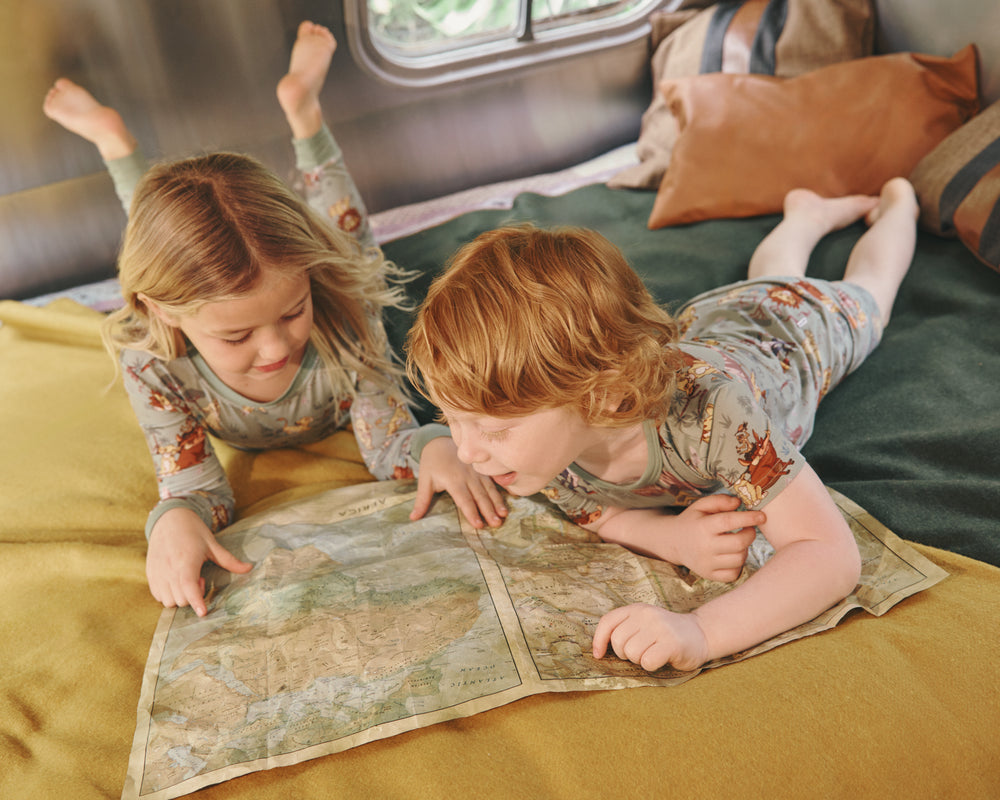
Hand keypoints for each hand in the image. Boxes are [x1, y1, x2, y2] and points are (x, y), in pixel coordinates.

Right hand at [146, 507, 252, 616]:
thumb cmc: (193, 531)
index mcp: (186, 561)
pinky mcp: (150, 574)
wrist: (169, 518)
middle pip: (180, 599)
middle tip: (200, 578)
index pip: (188, 587)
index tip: (203, 612)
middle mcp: (169, 569)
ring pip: (168, 600)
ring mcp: (157, 572)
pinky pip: (158, 595)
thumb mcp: (212, 544)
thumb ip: (229, 560)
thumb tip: (249, 569)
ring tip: (187, 578)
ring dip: (180, 597)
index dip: (196, 602)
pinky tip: (177, 581)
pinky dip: (168, 594)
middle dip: (193, 596)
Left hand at [411, 436, 507, 527]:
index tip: (478, 525)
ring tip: (503, 515)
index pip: (463, 499)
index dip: (471, 512)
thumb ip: (422, 500)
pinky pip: (492, 482)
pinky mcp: (482, 470)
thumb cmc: (431, 463)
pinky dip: (499, 493)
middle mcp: (467, 476)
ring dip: (497, 503)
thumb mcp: (424, 480)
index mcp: (452, 479)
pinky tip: (506, 503)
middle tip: (496, 524)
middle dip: (488, 510)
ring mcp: (476, 472)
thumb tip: (413, 518)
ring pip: (488, 489)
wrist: (440, 441)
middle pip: (479, 496)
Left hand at [592, 603, 708, 671]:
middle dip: (626, 653)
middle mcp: (646, 614)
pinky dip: (651, 666)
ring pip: (632, 653)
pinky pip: (647, 662)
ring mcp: (659, 627)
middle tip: (642, 651)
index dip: (599, 640)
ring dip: (640, 660)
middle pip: (618, 642)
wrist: (700, 634)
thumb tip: (598, 650)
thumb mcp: (643, 623)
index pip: (608, 622)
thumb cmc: (665, 634)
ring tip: (652, 653)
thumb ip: (624, 629)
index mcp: (636, 609)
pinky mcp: (671, 643)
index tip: (599, 654)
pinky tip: (662, 658)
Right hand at [669, 494, 762, 581]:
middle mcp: (704, 547)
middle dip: (750, 534)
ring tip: (737, 541)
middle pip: (739, 543)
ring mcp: (706, 563)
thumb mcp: (701, 506)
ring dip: (744, 549)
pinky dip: (738, 564)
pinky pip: (733, 573)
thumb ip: (719, 501)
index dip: (749, 518)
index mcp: (702, 527)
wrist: (673, 542)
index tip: (762, 516)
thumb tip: (738, 503)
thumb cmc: (692, 521)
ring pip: (739, 559)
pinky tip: (732, 555)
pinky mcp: (709, 575)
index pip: (729, 521)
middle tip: (749, 529)